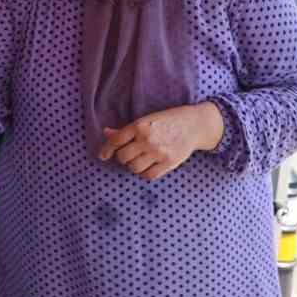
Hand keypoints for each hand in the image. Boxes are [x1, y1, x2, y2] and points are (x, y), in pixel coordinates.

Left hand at [98, 102, 223, 180]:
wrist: (194, 125)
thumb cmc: (167, 121)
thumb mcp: (146, 120)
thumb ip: (126, 129)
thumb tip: (106, 132)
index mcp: (139, 125)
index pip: (115, 141)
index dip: (106, 149)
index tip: (103, 156)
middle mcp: (147, 139)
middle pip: (122, 157)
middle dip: (122, 157)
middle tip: (128, 155)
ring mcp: (158, 152)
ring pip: (133, 168)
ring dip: (133, 166)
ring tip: (139, 160)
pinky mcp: (169, 163)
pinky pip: (148, 176)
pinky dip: (144, 173)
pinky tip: (148, 166)